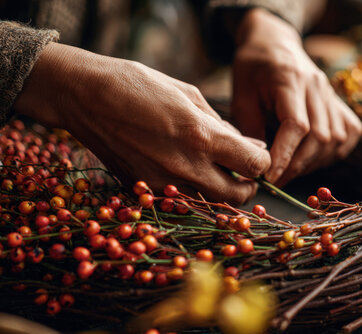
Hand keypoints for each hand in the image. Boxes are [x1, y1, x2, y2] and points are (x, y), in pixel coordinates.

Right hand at [14, 43, 269, 203]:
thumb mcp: (190, 95)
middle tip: (241, 171)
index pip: (255, 166)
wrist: (84, 96)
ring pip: (208, 204)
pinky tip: (182, 170)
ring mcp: (161, 184)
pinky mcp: (142, 192)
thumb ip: (224, 126)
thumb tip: (252, 147)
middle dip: (247, 186)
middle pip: (238, 197)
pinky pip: (178, 201)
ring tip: (212, 169)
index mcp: (201, 137)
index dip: (262, 162)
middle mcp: (184, 167)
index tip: (256, 155)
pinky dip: (189, 191)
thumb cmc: (139, 86)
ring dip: (219, 192)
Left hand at [232, 8, 361, 186]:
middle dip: (298, 165)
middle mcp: (317, 86)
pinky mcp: (339, 101)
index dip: (285, 155)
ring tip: (291, 170)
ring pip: (336, 139)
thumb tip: (257, 164)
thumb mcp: (240, 95)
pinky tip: (315, 157)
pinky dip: (335, 151)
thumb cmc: (253, 68)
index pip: (297, 126)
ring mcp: (331, 93)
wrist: (275, 42)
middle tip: (277, 180)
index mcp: (289, 80)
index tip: (269, 176)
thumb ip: (250, 128)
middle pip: (320, 137)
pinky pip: (348, 133)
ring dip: (314, 162)